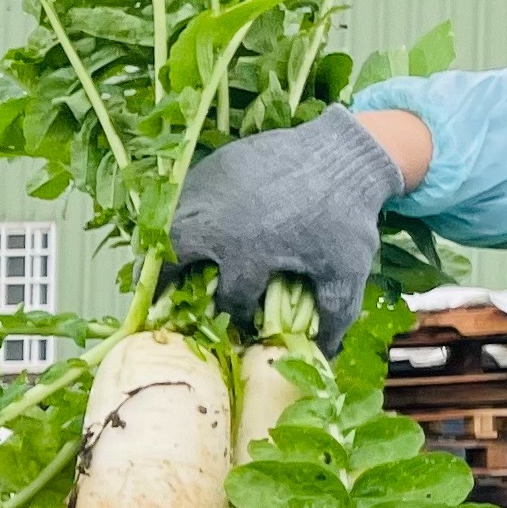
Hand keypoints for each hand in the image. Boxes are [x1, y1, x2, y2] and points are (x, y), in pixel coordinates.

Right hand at [162, 111, 402, 345]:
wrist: (344, 153)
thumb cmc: (346, 215)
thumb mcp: (346, 270)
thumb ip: (334, 315)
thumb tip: (325, 354)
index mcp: (249, 254)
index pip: (226, 300)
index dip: (231, 318)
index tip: (235, 325)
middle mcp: (220, 224)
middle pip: (172, 259)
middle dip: (163, 284)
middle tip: (160, 299)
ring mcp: (213, 191)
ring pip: (168, 225)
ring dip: (163, 249)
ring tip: (163, 265)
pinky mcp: (215, 166)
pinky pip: (183, 196)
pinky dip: (178, 215)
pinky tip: (189, 225)